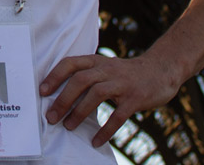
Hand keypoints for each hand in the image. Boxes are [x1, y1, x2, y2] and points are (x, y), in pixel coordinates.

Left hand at [39, 53, 180, 146]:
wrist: (161, 70)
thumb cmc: (126, 73)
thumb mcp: (106, 67)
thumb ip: (88, 75)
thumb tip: (61, 94)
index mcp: (97, 61)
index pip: (71, 63)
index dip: (55, 76)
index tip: (42, 91)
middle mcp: (108, 69)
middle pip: (80, 80)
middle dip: (63, 99)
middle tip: (51, 116)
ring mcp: (122, 83)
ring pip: (96, 94)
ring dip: (79, 112)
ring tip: (68, 126)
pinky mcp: (135, 98)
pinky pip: (118, 116)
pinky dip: (105, 130)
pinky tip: (96, 141)